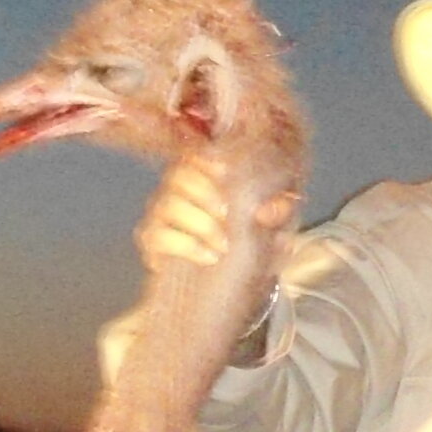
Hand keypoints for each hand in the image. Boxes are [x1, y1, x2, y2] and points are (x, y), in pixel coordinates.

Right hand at [136, 159, 292, 276]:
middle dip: (203, 193)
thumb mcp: (276, 223)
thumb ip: (278, 211)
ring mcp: (161, 212)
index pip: (197, 155)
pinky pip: (158, 235)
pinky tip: (209, 257)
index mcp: (206, 174)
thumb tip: (268, 211)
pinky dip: (186, 245)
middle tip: (226, 215)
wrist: (233, 277)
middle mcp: (179, 188)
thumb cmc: (253, 238)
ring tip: (224, 245)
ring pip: (167, 206)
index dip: (206, 159)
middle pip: (179, 177)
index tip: (225, 171)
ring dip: (199, 224)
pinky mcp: (152, 238)